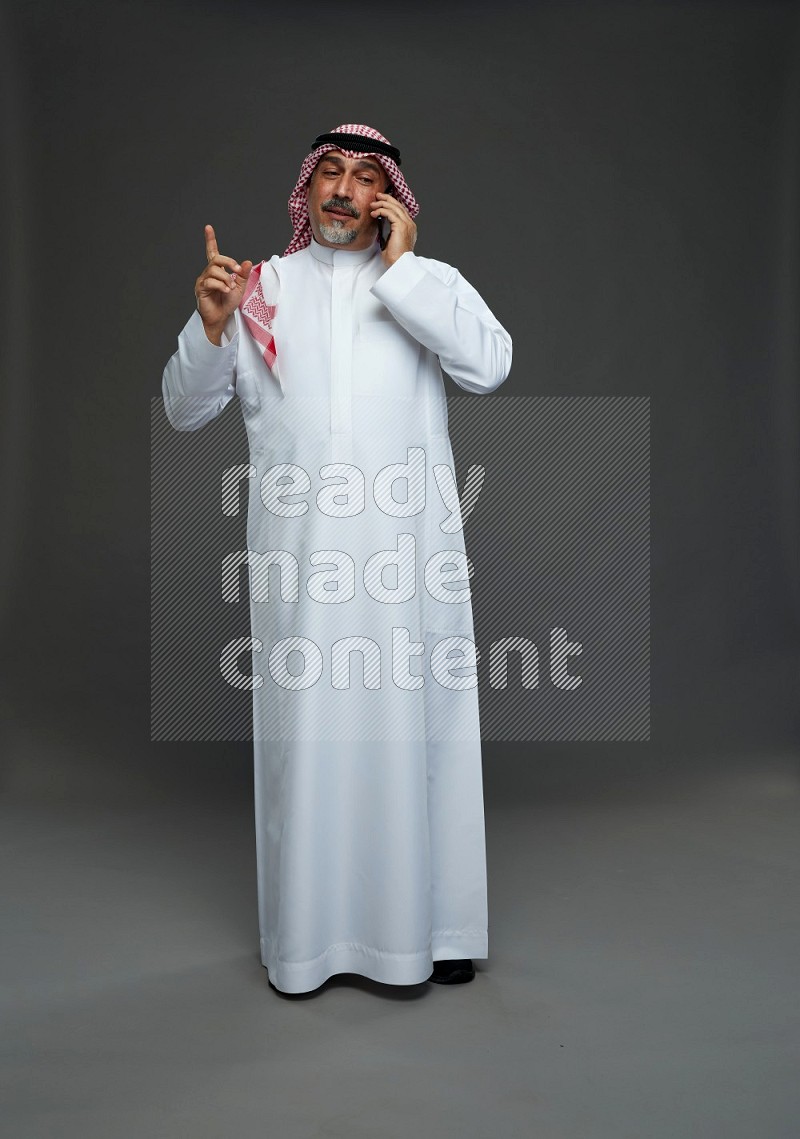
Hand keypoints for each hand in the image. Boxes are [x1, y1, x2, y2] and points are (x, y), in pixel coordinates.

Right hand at [194, 224, 252, 342]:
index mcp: (217, 270)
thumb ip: (243, 274)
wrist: (221, 318)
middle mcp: (208, 273)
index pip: (212, 252)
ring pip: (214, 270)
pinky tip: (226, 291)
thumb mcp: (240, 287)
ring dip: (226, 278)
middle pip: (215, 259)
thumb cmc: (228, 303)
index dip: (210, 240)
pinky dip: (221, 285)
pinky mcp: (200, 289)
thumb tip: (247, 261)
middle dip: (229, 262)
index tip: (208, 227)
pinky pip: (210, 281)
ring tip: (230, 288)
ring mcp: (203, 280)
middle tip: (238, 271)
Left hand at [371, 193, 416, 267]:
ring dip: (382, 204)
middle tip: (377, 196)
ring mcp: (407, 224)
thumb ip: (389, 231)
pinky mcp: (401, 226)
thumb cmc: (394, 257)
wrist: (399, 264)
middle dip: (387, 199)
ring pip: (394, 207)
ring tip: (372, 205)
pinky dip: (381, 211)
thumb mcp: (390, 241)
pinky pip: (390, 213)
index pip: (400, 210)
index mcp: (409, 227)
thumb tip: (380, 223)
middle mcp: (410, 224)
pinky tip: (374, 213)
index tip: (381, 201)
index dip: (391, 204)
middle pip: (398, 205)